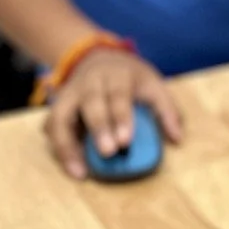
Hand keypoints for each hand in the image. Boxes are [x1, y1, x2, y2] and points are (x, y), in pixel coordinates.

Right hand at [44, 48, 181, 179]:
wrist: (99, 57)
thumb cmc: (131, 77)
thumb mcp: (153, 84)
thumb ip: (166, 109)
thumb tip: (177, 138)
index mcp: (117, 75)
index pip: (118, 95)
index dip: (121, 117)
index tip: (125, 141)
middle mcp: (89, 82)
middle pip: (90, 104)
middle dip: (98, 129)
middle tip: (108, 153)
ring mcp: (69, 94)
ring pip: (60, 117)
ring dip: (67, 145)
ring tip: (79, 171)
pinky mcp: (57, 107)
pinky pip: (51, 127)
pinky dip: (58, 146)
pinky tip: (71, 165)